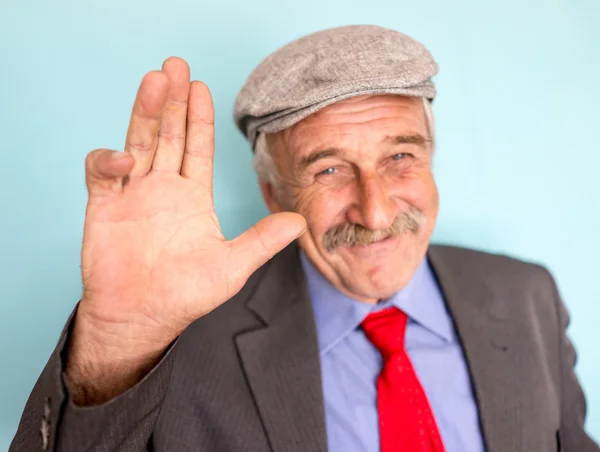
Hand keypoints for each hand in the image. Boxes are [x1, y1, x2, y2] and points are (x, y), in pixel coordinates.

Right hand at [66, 58, 305, 401]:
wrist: (141, 318)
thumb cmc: (186, 295)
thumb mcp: (232, 266)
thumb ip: (263, 240)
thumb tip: (300, 221)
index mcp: (192, 197)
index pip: (197, 147)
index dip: (199, 117)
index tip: (200, 87)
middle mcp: (164, 189)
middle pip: (168, 134)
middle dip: (172, 101)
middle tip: (175, 65)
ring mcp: (133, 195)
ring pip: (138, 141)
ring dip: (144, 111)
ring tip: (154, 80)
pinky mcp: (104, 206)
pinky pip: (101, 173)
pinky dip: (109, 160)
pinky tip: (125, 159)